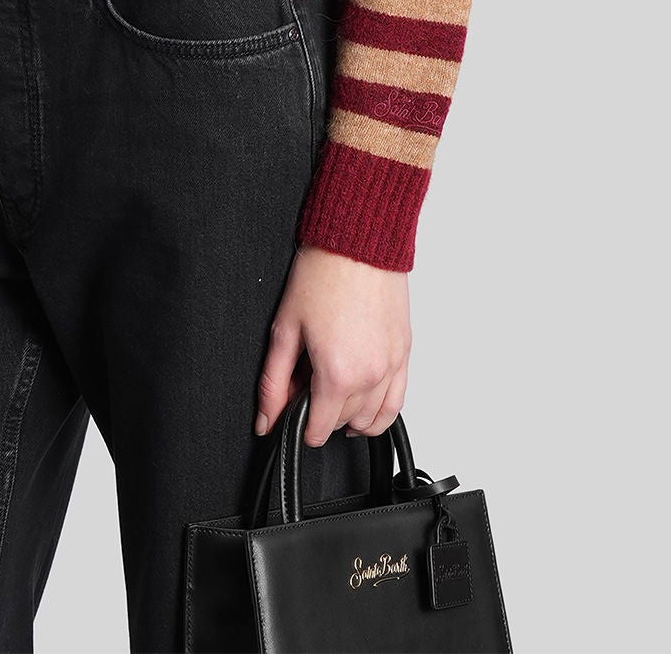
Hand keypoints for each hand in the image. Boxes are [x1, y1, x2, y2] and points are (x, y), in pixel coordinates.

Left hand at [256, 244, 410, 446]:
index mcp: (338, 374)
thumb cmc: (323, 274)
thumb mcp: (285, 329)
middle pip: (343, 423)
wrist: (357, 241)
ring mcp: (392, 366)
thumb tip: (266, 418)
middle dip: (321, 414)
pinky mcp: (404, 353)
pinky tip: (364, 406)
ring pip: (372, 419)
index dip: (299, 426)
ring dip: (350, 417)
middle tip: (306, 387)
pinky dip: (380, 413)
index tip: (292, 415)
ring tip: (332, 395)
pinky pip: (397, 402)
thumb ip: (273, 382)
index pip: (318, 428)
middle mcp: (370, 376)